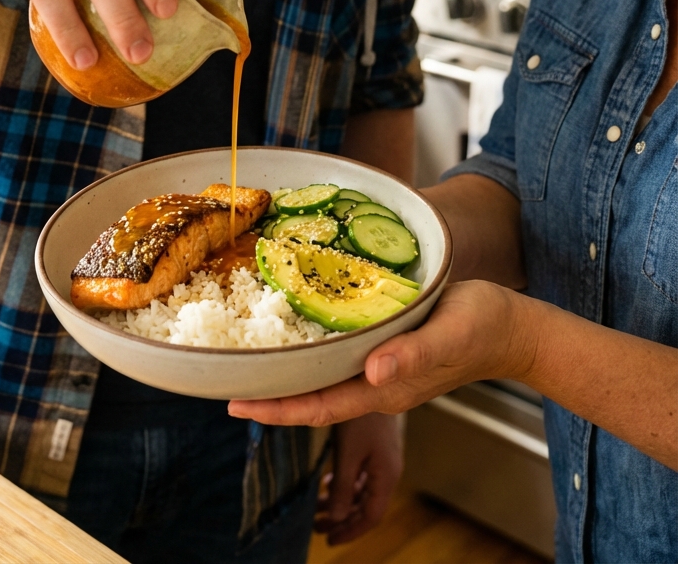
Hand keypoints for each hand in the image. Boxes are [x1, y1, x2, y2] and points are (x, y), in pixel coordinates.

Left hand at [228, 280, 532, 425]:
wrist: (512, 328)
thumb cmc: (483, 327)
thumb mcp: (449, 334)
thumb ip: (412, 356)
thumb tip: (371, 374)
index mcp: (386, 388)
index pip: (320, 406)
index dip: (277, 409)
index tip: (237, 403)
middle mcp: (377, 384)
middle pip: (313, 398)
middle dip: (269, 395)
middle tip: (225, 379)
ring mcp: (381, 371)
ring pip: (323, 380)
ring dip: (286, 375)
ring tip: (248, 361)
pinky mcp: (386, 352)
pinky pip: (339, 360)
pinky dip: (311, 353)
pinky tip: (295, 336)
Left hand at [315, 414, 402, 545]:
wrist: (383, 376)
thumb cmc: (365, 413)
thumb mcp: (350, 451)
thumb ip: (344, 486)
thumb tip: (336, 518)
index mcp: (386, 475)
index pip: (372, 516)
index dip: (351, 531)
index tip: (329, 540)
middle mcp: (387, 468)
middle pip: (366, 505)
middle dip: (342, 519)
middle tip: (317, 526)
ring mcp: (383, 455)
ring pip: (363, 489)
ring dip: (342, 500)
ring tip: (318, 507)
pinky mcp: (376, 442)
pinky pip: (362, 472)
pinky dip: (346, 482)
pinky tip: (331, 479)